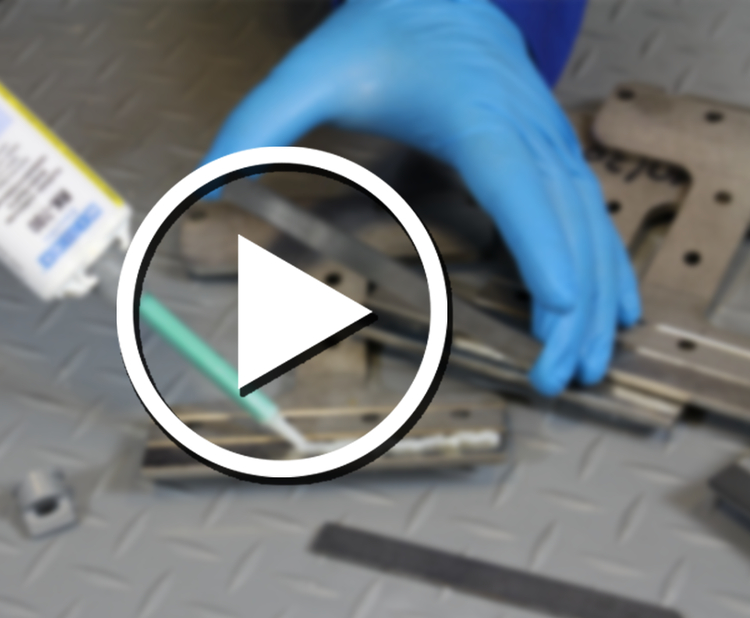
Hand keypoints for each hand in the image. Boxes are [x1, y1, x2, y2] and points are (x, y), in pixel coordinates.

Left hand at [202, 0, 639, 394]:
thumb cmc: (382, 35)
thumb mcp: (309, 73)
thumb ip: (255, 129)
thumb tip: (204, 188)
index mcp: (477, 120)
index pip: (522, 194)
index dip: (547, 260)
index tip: (559, 321)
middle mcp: (527, 133)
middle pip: (569, 227)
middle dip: (576, 310)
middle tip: (565, 379)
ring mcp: (548, 140)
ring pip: (592, 225)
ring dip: (600, 295)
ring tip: (596, 360)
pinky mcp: (551, 148)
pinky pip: (593, 210)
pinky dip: (608, 260)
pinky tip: (616, 303)